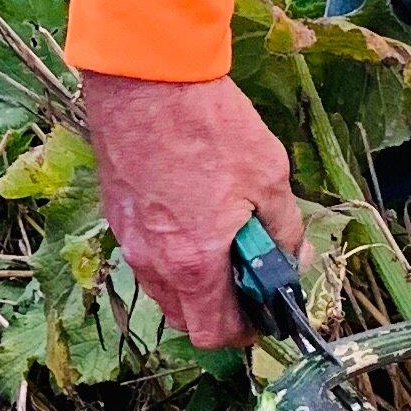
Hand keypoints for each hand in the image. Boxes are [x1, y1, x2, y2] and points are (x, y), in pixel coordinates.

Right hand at [80, 67, 300, 350]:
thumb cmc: (210, 125)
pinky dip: (170, 251)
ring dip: (193, 281)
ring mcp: (128, 237)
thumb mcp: (270, 177)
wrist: (148, 76)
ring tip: (221, 240)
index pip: (215, 334)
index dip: (246, 332)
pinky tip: (192, 213)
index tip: (265, 311)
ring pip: (161, 287)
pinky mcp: (116, 211)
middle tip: (247, 277)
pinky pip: (145, 253)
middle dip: (218, 310)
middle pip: (184, 318)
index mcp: (194, 263)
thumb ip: (285, 230)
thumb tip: (294, 258)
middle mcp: (153, 261)